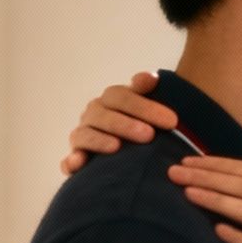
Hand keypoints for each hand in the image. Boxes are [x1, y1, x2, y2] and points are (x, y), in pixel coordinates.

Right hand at [61, 72, 177, 174]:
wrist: (125, 146)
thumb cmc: (138, 122)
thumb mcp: (143, 104)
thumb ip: (144, 91)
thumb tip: (152, 78)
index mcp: (110, 99)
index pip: (123, 97)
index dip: (146, 107)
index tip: (172, 121)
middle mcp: (93, 114)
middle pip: (104, 116)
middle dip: (126, 124)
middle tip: (149, 135)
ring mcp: (82, 135)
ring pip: (85, 135)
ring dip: (99, 140)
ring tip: (116, 147)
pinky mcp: (76, 158)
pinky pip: (69, 160)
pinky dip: (71, 161)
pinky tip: (78, 164)